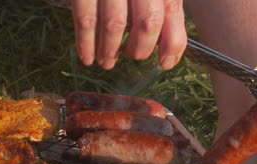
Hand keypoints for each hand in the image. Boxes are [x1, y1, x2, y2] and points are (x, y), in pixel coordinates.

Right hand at [72, 0, 186, 69]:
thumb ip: (164, 4)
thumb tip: (169, 49)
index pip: (171, 13)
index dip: (172, 44)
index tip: (165, 63)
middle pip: (146, 23)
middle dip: (138, 49)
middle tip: (129, 57)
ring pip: (114, 25)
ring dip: (109, 51)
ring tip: (106, 62)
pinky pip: (84, 19)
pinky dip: (85, 43)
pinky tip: (86, 56)